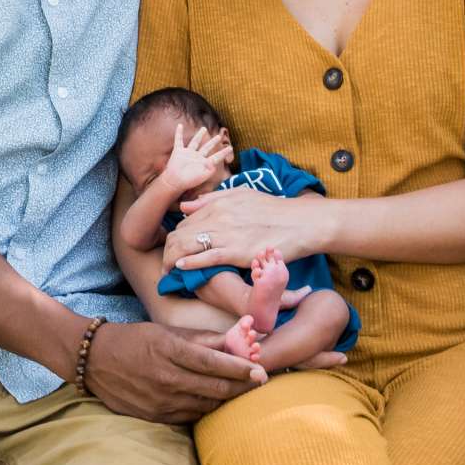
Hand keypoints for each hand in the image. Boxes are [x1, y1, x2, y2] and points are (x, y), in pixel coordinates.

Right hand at [82, 320, 263, 422]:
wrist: (94, 361)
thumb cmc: (134, 339)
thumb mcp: (165, 331)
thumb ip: (201, 339)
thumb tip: (234, 339)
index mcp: (169, 351)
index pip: (213, 363)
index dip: (240, 368)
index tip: (261, 371)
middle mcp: (165, 378)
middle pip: (215, 387)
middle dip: (242, 386)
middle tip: (261, 382)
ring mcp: (160, 401)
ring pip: (206, 404)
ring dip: (227, 398)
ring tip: (243, 390)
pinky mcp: (155, 416)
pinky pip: (191, 415)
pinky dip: (207, 407)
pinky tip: (217, 400)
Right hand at [163, 125, 233, 194]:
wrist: (176, 181)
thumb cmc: (190, 180)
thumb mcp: (203, 175)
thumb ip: (211, 168)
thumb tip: (216, 162)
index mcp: (204, 163)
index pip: (216, 157)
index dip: (223, 153)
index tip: (231, 148)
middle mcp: (197, 157)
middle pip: (206, 147)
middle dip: (213, 142)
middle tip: (219, 136)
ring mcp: (188, 154)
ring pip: (195, 142)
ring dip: (199, 135)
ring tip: (204, 128)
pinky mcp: (178, 151)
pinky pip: (178, 140)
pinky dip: (179, 133)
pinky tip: (180, 126)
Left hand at [167, 186, 325, 273]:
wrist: (299, 223)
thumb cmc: (272, 210)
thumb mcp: (241, 195)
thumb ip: (211, 200)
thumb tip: (184, 207)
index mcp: (218, 203)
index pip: (185, 220)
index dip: (175, 236)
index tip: (173, 247)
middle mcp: (218, 216)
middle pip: (181, 233)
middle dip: (168, 249)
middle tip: (165, 263)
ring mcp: (226, 234)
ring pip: (188, 245)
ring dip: (173, 259)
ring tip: (168, 270)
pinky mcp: (235, 251)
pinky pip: (205, 257)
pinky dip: (189, 263)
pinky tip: (180, 268)